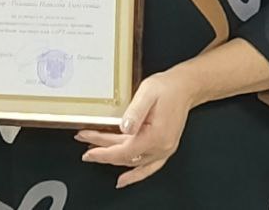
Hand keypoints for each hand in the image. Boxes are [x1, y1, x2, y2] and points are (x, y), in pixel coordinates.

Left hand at [74, 71, 193, 188]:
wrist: (185, 88)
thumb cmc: (167, 88)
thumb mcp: (147, 93)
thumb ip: (135, 111)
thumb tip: (123, 127)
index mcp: (155, 135)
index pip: (123, 151)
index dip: (103, 152)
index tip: (88, 151)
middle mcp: (161, 147)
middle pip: (125, 156)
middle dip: (102, 151)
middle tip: (83, 142)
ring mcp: (163, 150)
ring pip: (133, 162)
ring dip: (113, 160)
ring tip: (95, 154)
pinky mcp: (164, 148)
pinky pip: (148, 168)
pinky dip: (135, 175)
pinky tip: (124, 179)